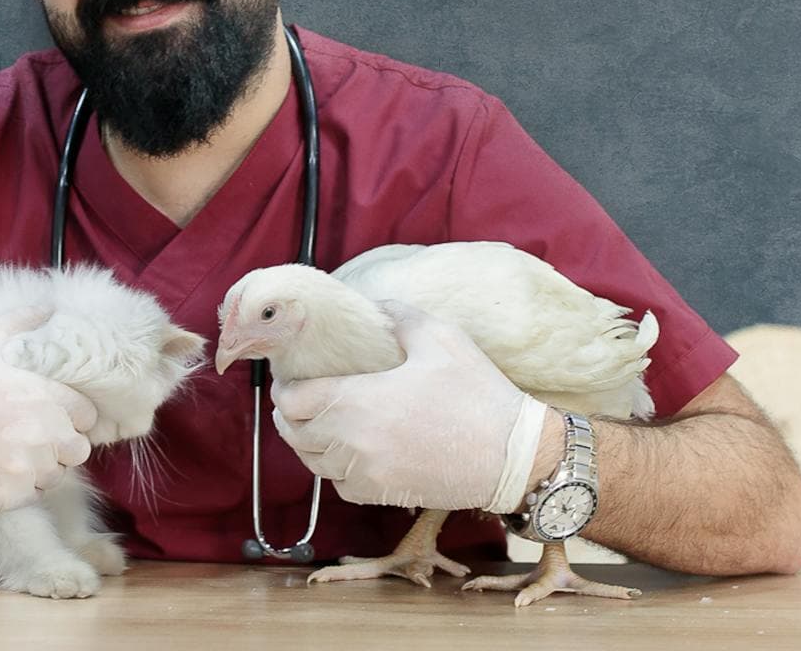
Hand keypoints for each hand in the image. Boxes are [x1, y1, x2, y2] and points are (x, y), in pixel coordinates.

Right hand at [0, 304, 96, 510]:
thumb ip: (25, 321)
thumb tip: (52, 310)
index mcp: (42, 394)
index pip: (88, 415)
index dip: (72, 412)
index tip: (51, 409)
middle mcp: (40, 434)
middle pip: (78, 449)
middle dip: (62, 441)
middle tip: (32, 431)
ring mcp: (22, 470)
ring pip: (55, 475)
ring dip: (42, 465)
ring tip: (9, 447)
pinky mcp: (3, 498)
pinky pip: (29, 495)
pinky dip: (19, 485)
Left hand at [270, 303, 548, 512]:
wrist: (514, 457)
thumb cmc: (476, 394)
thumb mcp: (439, 338)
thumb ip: (397, 315)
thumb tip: (373, 305)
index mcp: (356, 403)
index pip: (291, 402)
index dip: (285, 388)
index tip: (294, 375)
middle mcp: (351, 444)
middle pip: (293, 434)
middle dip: (291, 413)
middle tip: (302, 394)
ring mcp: (366, 475)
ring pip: (312, 463)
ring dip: (308, 441)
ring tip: (320, 420)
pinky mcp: (384, 495)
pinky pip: (339, 485)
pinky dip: (333, 468)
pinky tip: (348, 448)